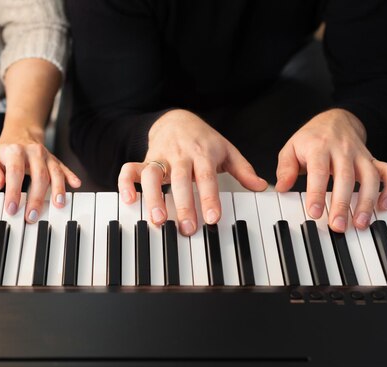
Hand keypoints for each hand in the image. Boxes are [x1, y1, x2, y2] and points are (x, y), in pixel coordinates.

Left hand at [0, 123, 80, 222]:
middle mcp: (33, 152)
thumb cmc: (6, 153)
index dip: (14, 191)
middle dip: (36, 198)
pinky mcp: (55, 160)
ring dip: (58, 189)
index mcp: (15, 151)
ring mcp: (47, 156)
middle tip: (32, 216)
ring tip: (58, 204)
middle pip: (39, 175)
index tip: (12, 208)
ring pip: (55, 172)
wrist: (21, 136)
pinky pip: (65, 168)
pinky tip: (76, 184)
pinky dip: (71, 176)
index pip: (15, 172)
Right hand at [118, 109, 267, 235]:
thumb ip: (243, 169)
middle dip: (183, 204)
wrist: (176, 119)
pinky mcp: (144, 159)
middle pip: (180, 179)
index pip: (207, 177)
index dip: (209, 197)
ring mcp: (160, 157)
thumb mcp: (226, 150)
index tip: (213, 218)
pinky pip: (130, 169)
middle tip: (187, 228)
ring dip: (153, 197)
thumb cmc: (203, 140)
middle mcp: (180, 155)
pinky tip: (129, 200)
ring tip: (158, 219)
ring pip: (152, 175)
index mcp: (203, 153)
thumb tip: (260, 186)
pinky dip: (126, 183)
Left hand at [275, 109, 386, 231]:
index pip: (319, 172)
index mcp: (319, 147)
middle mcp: (342, 150)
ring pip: (370, 177)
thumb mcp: (291, 149)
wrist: (335, 120)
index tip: (314, 212)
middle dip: (342, 204)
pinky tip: (384, 206)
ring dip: (367, 201)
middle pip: (345, 178)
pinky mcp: (373, 160)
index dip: (317, 193)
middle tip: (337, 225)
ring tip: (360, 223)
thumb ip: (286, 168)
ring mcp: (360, 155)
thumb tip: (281, 188)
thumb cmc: (311, 139)